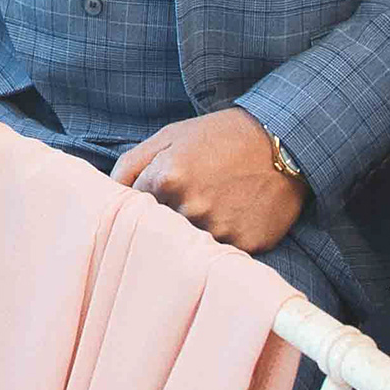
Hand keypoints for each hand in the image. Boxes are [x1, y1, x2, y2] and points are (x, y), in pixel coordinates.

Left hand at [112, 110, 305, 251]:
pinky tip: (234, 215)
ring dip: (195, 231)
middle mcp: (191, 207)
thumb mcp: (169, 136)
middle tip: (190, 199)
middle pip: (161, 230)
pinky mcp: (246, 245)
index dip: (143, 205)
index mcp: (166, 179)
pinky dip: (223, 238)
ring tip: (215, 204)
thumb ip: (130, 165)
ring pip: (190, 244)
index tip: (153, 200)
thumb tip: (106, 194)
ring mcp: (219, 229)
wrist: (282, 142)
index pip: (133, 210)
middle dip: (167, 218)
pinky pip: (221, 253)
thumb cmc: (219, 136)